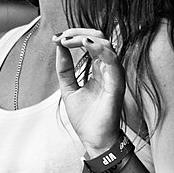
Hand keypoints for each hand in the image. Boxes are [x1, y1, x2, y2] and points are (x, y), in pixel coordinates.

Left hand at [53, 28, 125, 153]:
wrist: (94, 139)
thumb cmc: (86, 118)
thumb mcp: (68, 89)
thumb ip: (65, 69)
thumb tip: (59, 47)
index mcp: (98, 68)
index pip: (90, 41)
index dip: (73, 36)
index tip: (56, 39)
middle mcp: (107, 68)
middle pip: (98, 37)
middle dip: (78, 32)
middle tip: (61, 38)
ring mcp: (114, 74)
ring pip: (105, 44)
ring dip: (85, 38)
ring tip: (68, 40)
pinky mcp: (117, 83)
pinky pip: (112, 60)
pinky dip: (99, 48)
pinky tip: (85, 44)